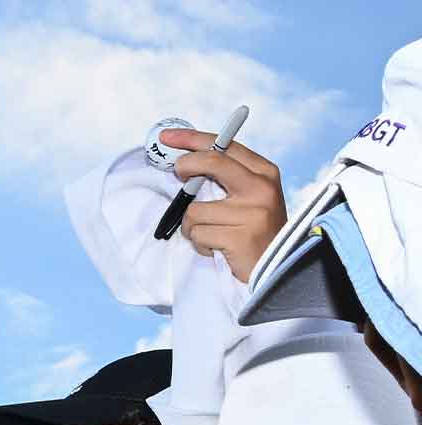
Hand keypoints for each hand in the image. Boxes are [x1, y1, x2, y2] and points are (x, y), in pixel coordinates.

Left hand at [158, 127, 286, 281]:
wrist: (277, 267)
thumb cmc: (254, 230)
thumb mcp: (249, 196)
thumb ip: (225, 178)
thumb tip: (184, 163)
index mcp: (264, 172)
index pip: (225, 146)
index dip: (193, 138)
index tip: (167, 137)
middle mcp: (262, 188)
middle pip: (213, 161)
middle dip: (186, 165)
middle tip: (178, 173)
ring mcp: (252, 212)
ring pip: (195, 209)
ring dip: (193, 225)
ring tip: (212, 233)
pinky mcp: (240, 237)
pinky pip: (198, 234)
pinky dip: (199, 243)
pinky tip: (217, 247)